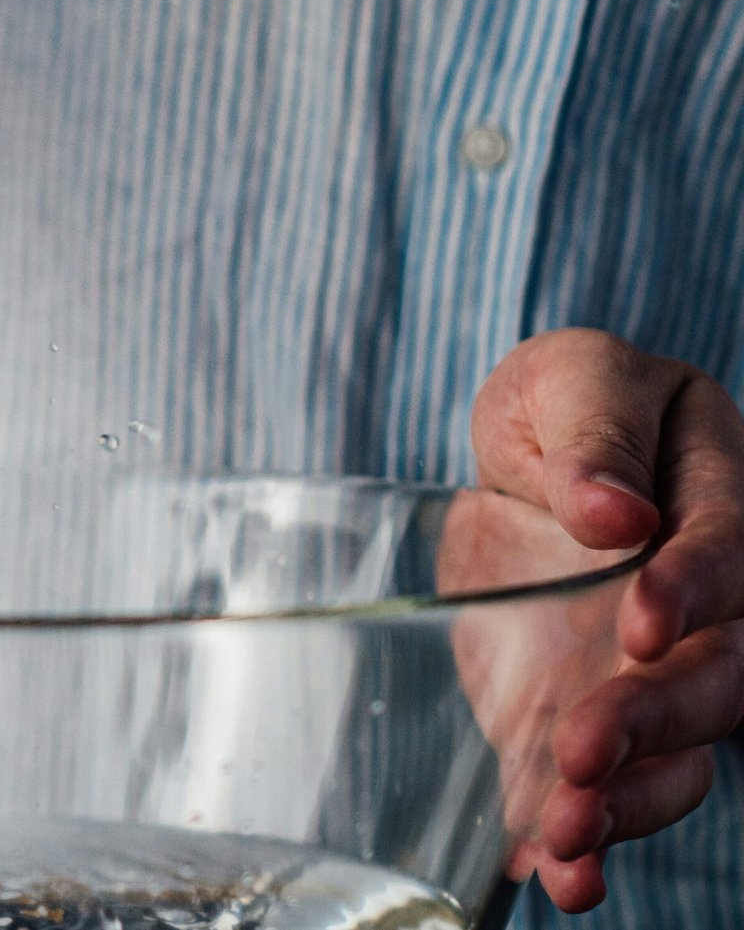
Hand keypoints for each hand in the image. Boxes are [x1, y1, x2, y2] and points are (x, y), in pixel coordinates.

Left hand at [469, 328, 743, 911]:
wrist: (529, 462)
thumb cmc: (560, 405)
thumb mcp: (568, 380)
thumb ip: (593, 433)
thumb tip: (616, 514)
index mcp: (719, 493)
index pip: (728, 549)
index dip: (695, 591)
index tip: (640, 626)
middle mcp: (712, 601)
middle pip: (718, 673)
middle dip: (657, 720)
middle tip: (581, 753)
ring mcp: (663, 668)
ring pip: (681, 749)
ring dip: (628, 802)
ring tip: (566, 842)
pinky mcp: (603, 711)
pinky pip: (616, 781)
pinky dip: (588, 832)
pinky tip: (550, 872)